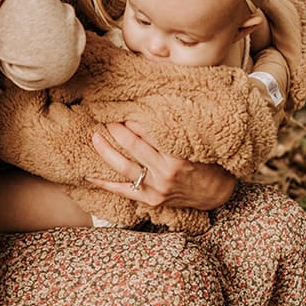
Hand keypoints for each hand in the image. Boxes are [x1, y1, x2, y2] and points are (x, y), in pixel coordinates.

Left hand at [88, 119, 236, 211]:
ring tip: (95, 136)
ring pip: (124, 166)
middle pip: (133, 145)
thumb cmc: (209, 162)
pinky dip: (104, 182)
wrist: (217, 194)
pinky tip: (88, 173)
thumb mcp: (197, 142)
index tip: (123, 105)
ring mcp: (157, 188)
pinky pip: (122, 190)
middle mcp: (166, 172)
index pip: (149, 131)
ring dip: (106, 151)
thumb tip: (153, 105)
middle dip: (117, 129)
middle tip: (106, 115)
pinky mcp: (150, 200)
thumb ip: (177, 127)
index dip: (133, 117)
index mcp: (179, 154)